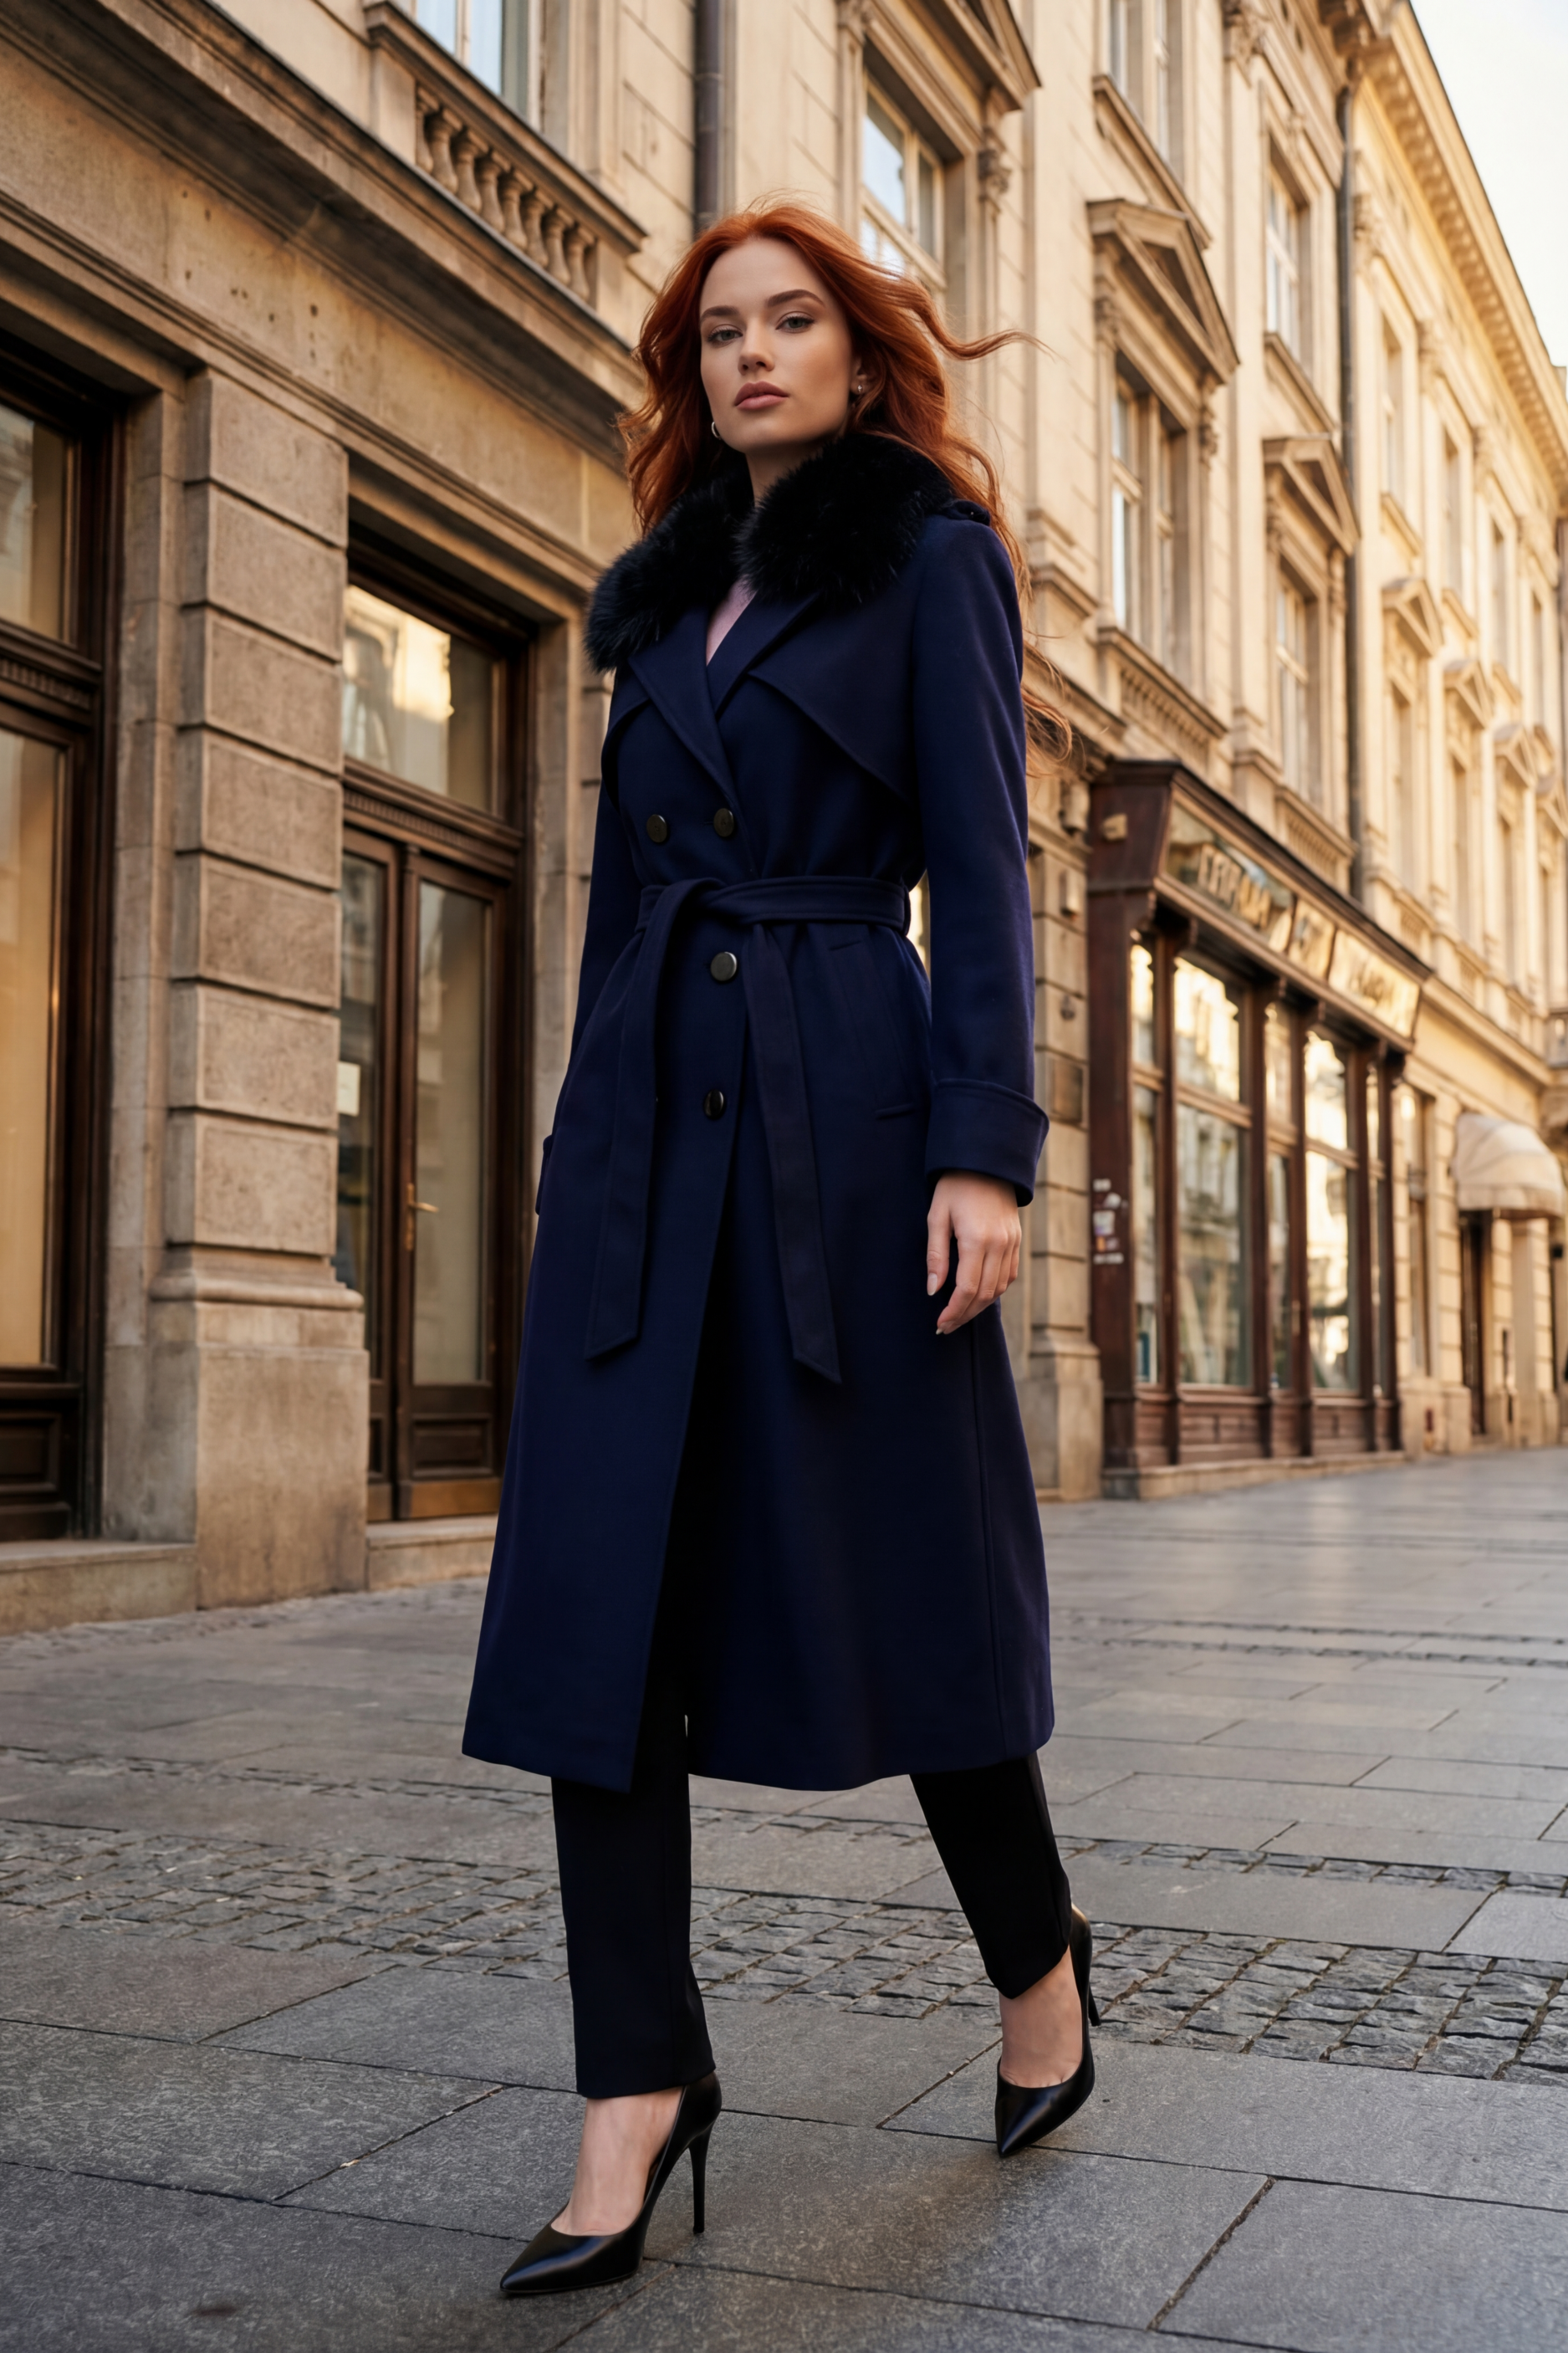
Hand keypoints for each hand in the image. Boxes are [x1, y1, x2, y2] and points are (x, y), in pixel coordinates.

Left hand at [926, 1172, 1020, 1334]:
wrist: (986, 1163)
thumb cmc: (955, 1187)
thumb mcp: (937, 1217)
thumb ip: (936, 1255)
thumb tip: (934, 1290)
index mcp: (976, 1239)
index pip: (967, 1289)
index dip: (954, 1311)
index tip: (940, 1323)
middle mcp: (999, 1245)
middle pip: (984, 1294)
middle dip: (965, 1315)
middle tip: (946, 1326)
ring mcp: (1011, 1243)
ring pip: (999, 1288)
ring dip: (980, 1306)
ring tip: (960, 1315)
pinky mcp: (1016, 1241)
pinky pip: (1009, 1275)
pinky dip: (995, 1290)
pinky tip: (979, 1296)